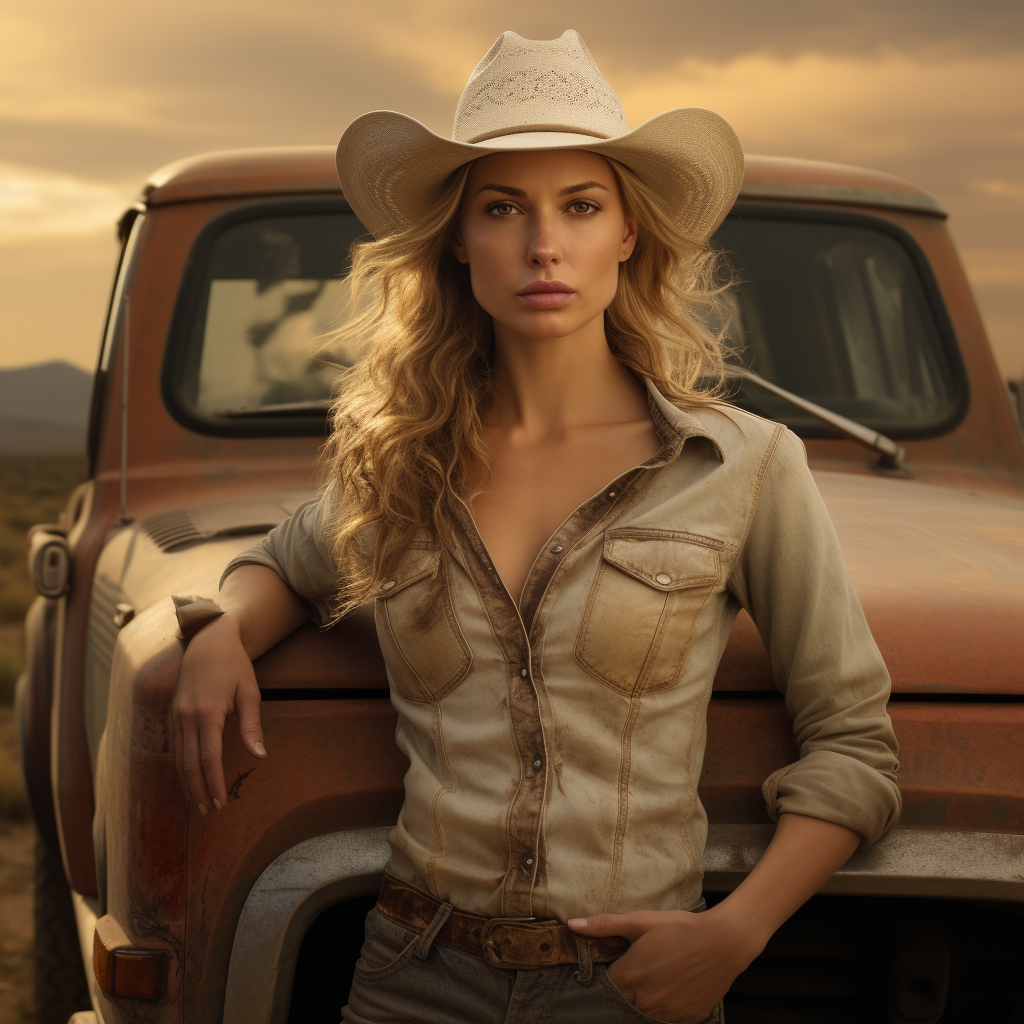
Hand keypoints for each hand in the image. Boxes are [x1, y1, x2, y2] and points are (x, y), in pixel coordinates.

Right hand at [170, 612, 266, 813]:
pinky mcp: (172, 713)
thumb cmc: (234, 664)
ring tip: (199, 802)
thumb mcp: (249, 693)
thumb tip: (260, 756)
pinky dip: (181, 765)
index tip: (221, 802)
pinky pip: (174, 746)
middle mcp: (186, 717)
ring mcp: (175, 715)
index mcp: (207, 713)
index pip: (209, 758)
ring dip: (188, 782)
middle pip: (190, 763)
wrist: (209, 639)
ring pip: (178, 757)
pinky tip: (188, 777)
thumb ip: (252, 726)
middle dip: (199, 790)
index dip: (214, 783)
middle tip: (210, 811)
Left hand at [568, 905, 759, 1023]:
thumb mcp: (641, 921)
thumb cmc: (680, 929)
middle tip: (639, 970)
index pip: (603, 988)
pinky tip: (672, 987)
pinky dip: (663, 1007)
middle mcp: (644, 1003)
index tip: (612, 966)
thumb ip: (604, 926)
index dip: (605, 977)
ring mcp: (666, 1016)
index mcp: (629, 978)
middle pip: (621, 1003)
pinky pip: (665, 1019)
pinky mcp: (685, 1021)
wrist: (724, 942)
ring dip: (643, 999)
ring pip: (642, 1013)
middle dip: (623, 989)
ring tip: (657, 976)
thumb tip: (572, 924)